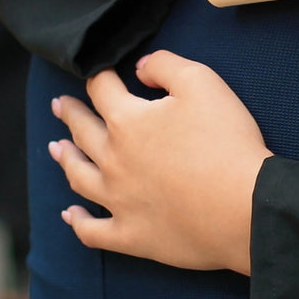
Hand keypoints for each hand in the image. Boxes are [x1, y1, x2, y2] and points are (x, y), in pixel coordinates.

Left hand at [49, 51, 270, 274]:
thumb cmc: (224, 139)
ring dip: (66, 159)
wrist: (240, 204)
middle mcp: (113, 160)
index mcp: (128, 121)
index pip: (102, 90)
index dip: (99, 75)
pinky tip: (70, 214)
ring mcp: (117, 200)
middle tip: (59, 105)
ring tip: (57, 149)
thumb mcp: (202, 82)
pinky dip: (77, 221)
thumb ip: (166, 65)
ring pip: (80, 177)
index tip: (98, 69)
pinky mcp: (129, 234)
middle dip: (71, 114)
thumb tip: (139, 67)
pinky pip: (92, 230)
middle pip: (83, 132)